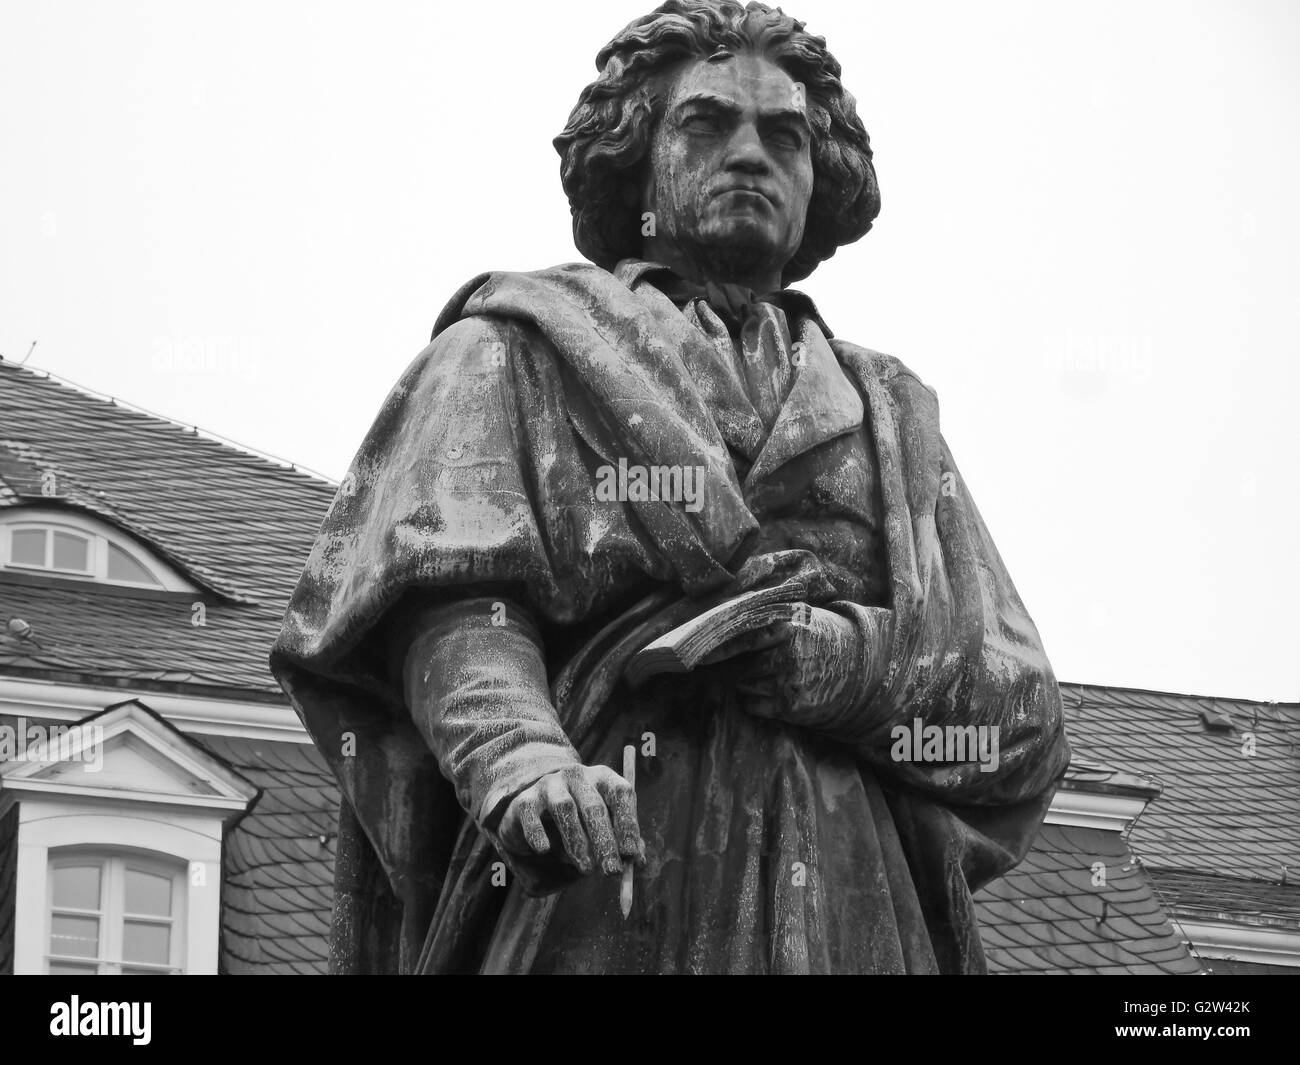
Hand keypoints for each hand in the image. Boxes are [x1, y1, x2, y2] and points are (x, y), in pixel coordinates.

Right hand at [497, 763, 645, 875]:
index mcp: (603, 778)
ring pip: (565, 808)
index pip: (621, 793)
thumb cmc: (578, 824)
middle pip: (593, 805)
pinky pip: (532, 815)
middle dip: (605, 841)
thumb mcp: (603, 831)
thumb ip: (621, 844)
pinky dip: (538, 833)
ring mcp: (550, 784)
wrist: (531, 814)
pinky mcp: (525, 799)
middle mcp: (577, 775)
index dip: (628, 823)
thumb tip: (637, 863)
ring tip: (587, 870)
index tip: (631, 854)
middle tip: (612, 871)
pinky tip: (544, 850)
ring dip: (577, 842)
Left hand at [701, 603, 865, 730]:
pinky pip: (753, 706)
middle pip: (740, 666)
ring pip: (744, 686)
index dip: (718, 648)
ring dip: (748, 683)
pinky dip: (755, 702)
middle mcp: (788, 656)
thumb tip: (723, 610)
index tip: (697, 655)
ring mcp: (790, 683)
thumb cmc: (822, 637)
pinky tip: (773, 692)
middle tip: (751, 664)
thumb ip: (768, 615)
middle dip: (738, 666)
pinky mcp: (793, 707)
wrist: (860, 669)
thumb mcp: (801, 615)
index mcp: (788, 629)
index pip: (743, 638)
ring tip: (771, 675)